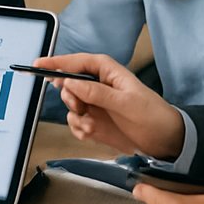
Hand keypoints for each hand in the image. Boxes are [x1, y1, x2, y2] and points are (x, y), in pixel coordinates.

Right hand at [35, 53, 183, 158]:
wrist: (165, 142)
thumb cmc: (152, 116)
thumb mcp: (126, 103)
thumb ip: (97, 92)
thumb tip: (70, 83)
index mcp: (107, 72)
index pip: (76, 62)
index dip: (56, 63)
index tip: (38, 66)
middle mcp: (98, 85)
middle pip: (68, 84)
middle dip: (69, 97)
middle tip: (79, 107)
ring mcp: (95, 104)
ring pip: (69, 105)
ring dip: (76, 116)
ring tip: (91, 124)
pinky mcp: (95, 121)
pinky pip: (75, 122)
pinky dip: (80, 129)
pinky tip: (92, 132)